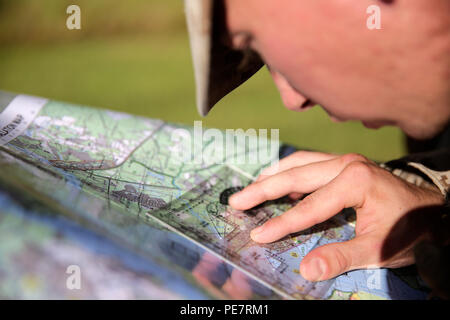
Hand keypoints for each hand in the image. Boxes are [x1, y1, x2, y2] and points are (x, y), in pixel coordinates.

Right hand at [229, 151, 444, 281]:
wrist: (432, 211)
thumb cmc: (407, 230)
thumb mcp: (378, 249)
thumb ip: (341, 257)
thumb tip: (306, 269)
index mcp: (355, 181)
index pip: (309, 207)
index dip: (281, 224)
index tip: (257, 236)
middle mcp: (347, 163)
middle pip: (295, 174)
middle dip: (263, 189)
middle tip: (236, 201)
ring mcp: (345, 160)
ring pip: (299, 162)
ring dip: (273, 176)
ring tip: (251, 189)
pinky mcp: (345, 163)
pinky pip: (309, 163)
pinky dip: (289, 173)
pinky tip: (278, 183)